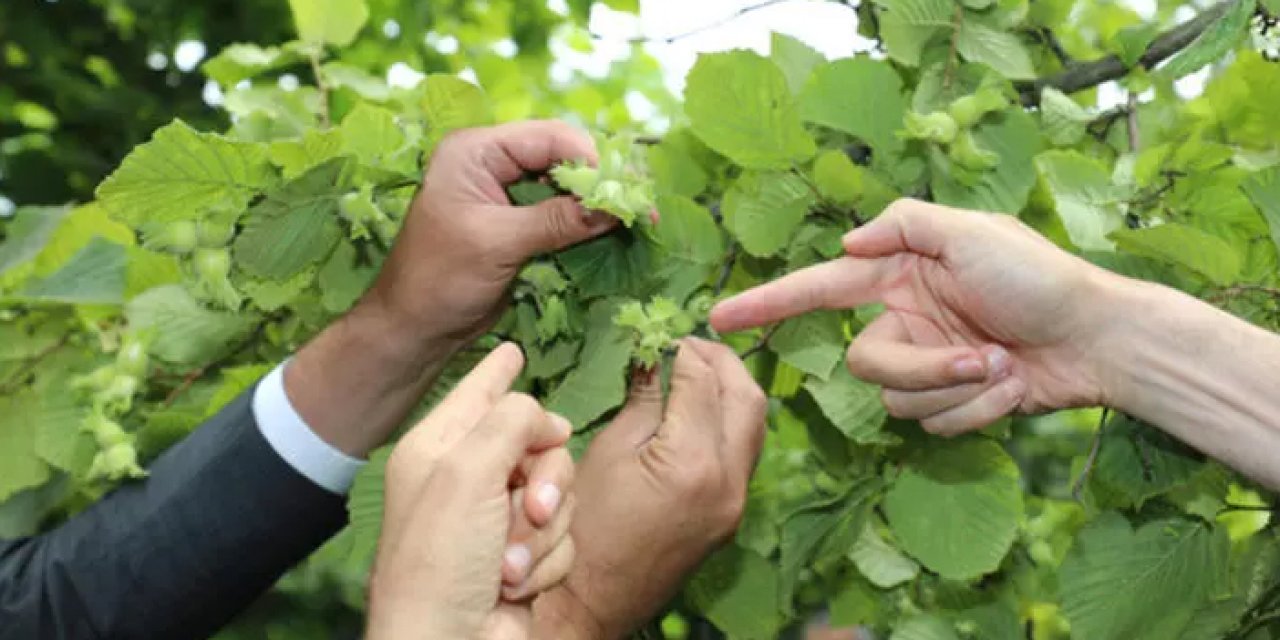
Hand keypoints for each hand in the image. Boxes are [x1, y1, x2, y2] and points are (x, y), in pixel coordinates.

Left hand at [366, 343, 576, 639]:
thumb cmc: (442, 559)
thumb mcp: (467, 471)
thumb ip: (512, 422)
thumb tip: (548, 421)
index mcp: (437, 449)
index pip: (476, 394)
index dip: (497, 373)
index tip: (514, 348)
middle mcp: (466, 480)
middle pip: (538, 442)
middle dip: (545, 477)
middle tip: (528, 506)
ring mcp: (497, 522)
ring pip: (559, 492)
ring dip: (543, 530)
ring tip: (509, 563)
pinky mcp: (526, 558)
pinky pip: (564, 535)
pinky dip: (546, 561)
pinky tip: (516, 586)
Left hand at [368, 119, 616, 346]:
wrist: (414, 328)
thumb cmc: (439, 279)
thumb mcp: (496, 244)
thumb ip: (554, 221)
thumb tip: (613, 209)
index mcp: (476, 152)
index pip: (547, 138)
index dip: (589, 158)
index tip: (624, 189)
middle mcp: (492, 163)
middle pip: (561, 157)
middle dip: (599, 180)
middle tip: (640, 204)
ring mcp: (506, 193)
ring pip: (565, 186)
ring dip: (597, 203)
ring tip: (639, 218)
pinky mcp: (518, 223)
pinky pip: (561, 213)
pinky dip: (586, 222)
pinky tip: (614, 232)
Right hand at [533, 339, 766, 638]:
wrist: (593, 600)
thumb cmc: (583, 524)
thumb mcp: (608, 450)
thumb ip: (644, 399)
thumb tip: (655, 355)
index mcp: (693, 461)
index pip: (703, 381)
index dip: (683, 349)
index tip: (662, 334)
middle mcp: (729, 480)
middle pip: (747, 398)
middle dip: (721, 362)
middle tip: (688, 346)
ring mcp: (736, 501)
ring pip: (754, 425)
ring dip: (730, 390)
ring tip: (694, 372)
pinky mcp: (731, 514)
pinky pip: (743, 453)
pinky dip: (728, 421)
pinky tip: (697, 411)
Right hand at [711, 198, 1121, 435]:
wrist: (1100, 340)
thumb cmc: (1041, 277)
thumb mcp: (972, 231)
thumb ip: (903, 225)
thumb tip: (846, 243)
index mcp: (899, 275)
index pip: (820, 289)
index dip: (769, 303)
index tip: (720, 318)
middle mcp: (905, 321)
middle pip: (867, 365)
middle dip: (922, 369)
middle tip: (980, 358)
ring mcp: (928, 366)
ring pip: (899, 403)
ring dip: (957, 392)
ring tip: (1004, 368)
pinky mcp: (951, 404)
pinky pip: (936, 425)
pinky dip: (979, 412)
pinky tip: (1014, 389)